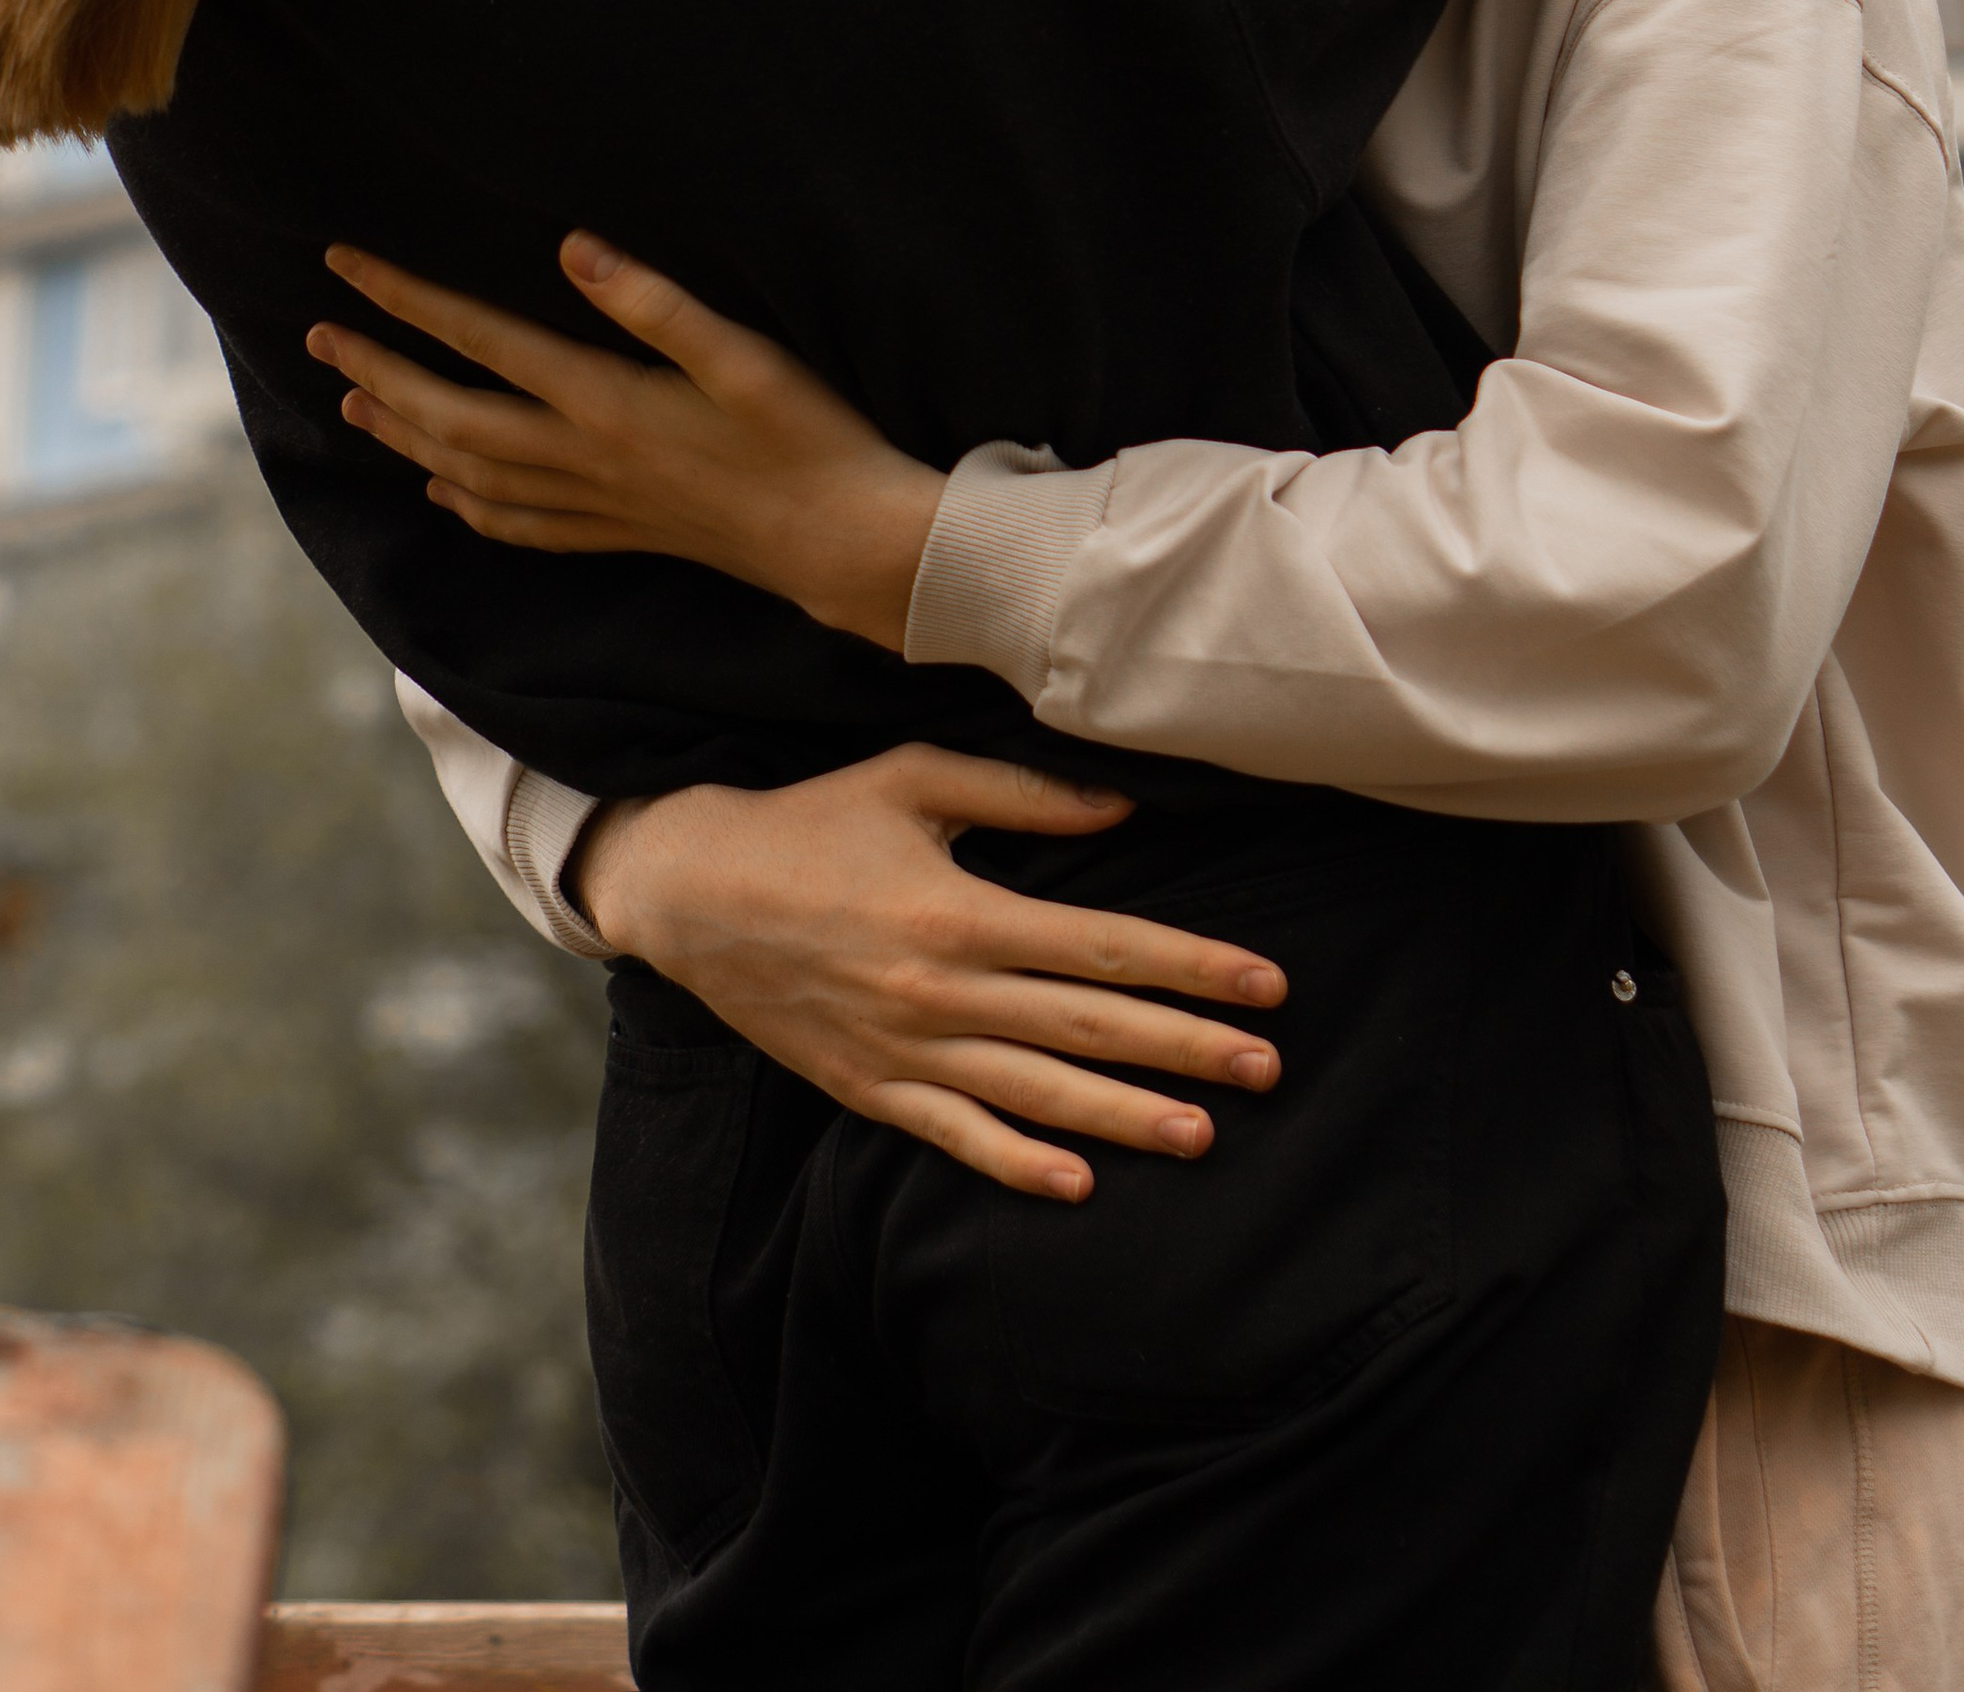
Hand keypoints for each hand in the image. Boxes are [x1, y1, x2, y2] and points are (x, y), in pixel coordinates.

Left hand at [309, 235, 943, 649]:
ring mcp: (600, 503)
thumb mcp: (743, 355)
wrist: (848, 545)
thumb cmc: (808, 437)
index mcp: (605, 401)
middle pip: (452, 415)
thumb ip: (654, 302)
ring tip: (354, 407)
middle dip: (378, 373)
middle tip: (318, 338)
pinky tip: (444, 493)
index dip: (406, 301)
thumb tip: (571, 247)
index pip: (479, 341)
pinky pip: (519, 524)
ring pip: (471, 473)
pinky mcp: (623, 532)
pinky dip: (467, 505)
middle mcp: (585, 458)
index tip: (346, 267)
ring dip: (405, 437)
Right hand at [581, 745, 1286, 1202]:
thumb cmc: (814, 821)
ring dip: (1122, 1117)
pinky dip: (1014, 1164)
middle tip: (1269, 1068)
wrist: (694, 891)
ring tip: (1202, 1137)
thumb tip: (1123, 809)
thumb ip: (1020, 795)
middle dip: (1186, 1048)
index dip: (1192, 964)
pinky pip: (952, 1137)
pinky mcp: (867, 1090)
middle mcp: (940, 990)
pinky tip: (1075, 1185)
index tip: (1265, 983)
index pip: (1104, 945)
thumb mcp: (914, 779)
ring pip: (1034, 1093)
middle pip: (1087, 1026)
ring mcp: (903, 1049)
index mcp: (961, 910)